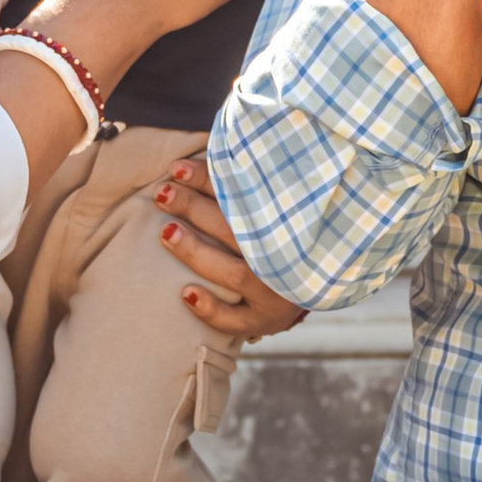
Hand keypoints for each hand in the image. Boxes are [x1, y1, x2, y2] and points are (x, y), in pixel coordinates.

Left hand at [151, 157, 307, 341]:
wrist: (318, 282)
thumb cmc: (283, 234)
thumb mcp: (274, 208)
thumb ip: (244, 187)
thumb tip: (191, 161)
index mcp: (288, 222)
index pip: (244, 196)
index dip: (208, 180)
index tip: (176, 169)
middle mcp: (284, 256)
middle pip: (235, 230)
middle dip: (195, 209)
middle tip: (163, 194)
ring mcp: (275, 291)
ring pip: (233, 273)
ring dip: (197, 252)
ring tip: (166, 232)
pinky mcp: (265, 320)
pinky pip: (235, 320)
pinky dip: (211, 310)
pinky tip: (186, 294)